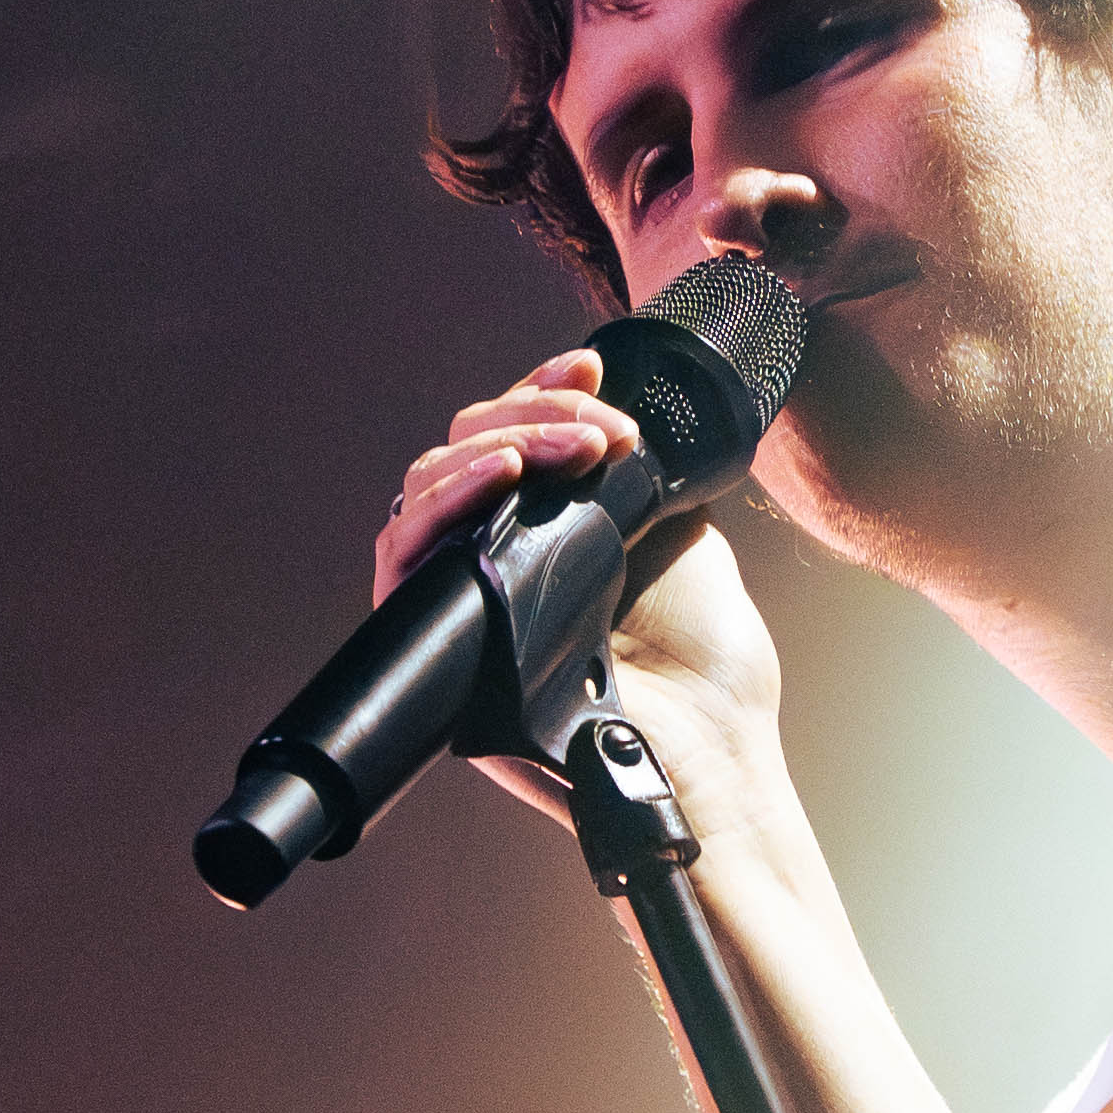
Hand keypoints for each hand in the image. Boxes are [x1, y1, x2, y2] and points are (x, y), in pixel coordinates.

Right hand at [372, 345, 788, 831]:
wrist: (710, 749)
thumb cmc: (706, 666)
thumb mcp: (683, 532)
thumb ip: (639, 476)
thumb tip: (612, 412)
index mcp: (554, 529)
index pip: (517, 434)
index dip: (543, 389)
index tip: (590, 363)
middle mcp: (500, 556)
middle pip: (468, 447)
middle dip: (533, 413)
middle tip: (600, 431)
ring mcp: (464, 591)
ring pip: (429, 484)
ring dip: (498, 445)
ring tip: (564, 446)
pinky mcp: (433, 635)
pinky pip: (402, 553)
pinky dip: (444, 501)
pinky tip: (498, 477)